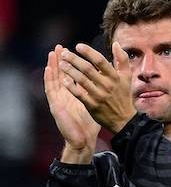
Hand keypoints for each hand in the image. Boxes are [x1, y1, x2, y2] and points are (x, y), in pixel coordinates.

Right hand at [44, 45, 100, 162]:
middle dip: (62, 60)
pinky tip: (47, 69)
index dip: (74, 63)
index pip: (73, 75)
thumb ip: (98, 92)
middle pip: (62, 74)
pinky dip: (48, 79)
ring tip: (52, 53)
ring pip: (54, 79)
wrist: (84, 139)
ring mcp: (60, 99)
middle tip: (60, 47)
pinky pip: (51, 90)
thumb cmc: (90, 123)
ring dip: (52, 66)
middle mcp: (67, 95)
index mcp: (76, 93)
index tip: (75, 49)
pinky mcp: (56, 105)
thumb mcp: (95, 104)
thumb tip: (106, 81)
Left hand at [58, 42, 135, 133]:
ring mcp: (99, 96)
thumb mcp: (127, 77)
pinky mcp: (93, 105)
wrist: (124, 120)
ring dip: (70, 71)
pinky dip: (71, 87)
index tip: (78, 46)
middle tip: (64, 54)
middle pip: (88, 69)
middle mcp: (107, 85)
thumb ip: (122, 60)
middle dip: (74, 59)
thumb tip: (116, 44)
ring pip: (81, 80)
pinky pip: (79, 94)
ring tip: (61, 64)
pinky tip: (64, 80)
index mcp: (115, 77)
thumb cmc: (123, 96)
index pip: (100, 61)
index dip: (88, 52)